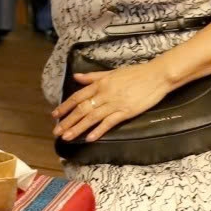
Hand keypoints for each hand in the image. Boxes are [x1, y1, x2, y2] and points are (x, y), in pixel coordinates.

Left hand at [52, 62, 170, 142]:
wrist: (156, 75)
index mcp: (100, 84)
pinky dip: (99, 130)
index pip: (78, 96)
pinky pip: (109, 122)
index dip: (65, 106)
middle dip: (67, 121)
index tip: (54, 115)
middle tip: (56, 131)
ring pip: (92, 117)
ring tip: (67, 137)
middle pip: (82, 109)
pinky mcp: (126, 111)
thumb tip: (76, 77)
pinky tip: (89, 138)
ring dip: (78, 128)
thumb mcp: (111, 72)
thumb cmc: (135, 73)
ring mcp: (115, 103)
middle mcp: (104, 94)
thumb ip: (93, 76)